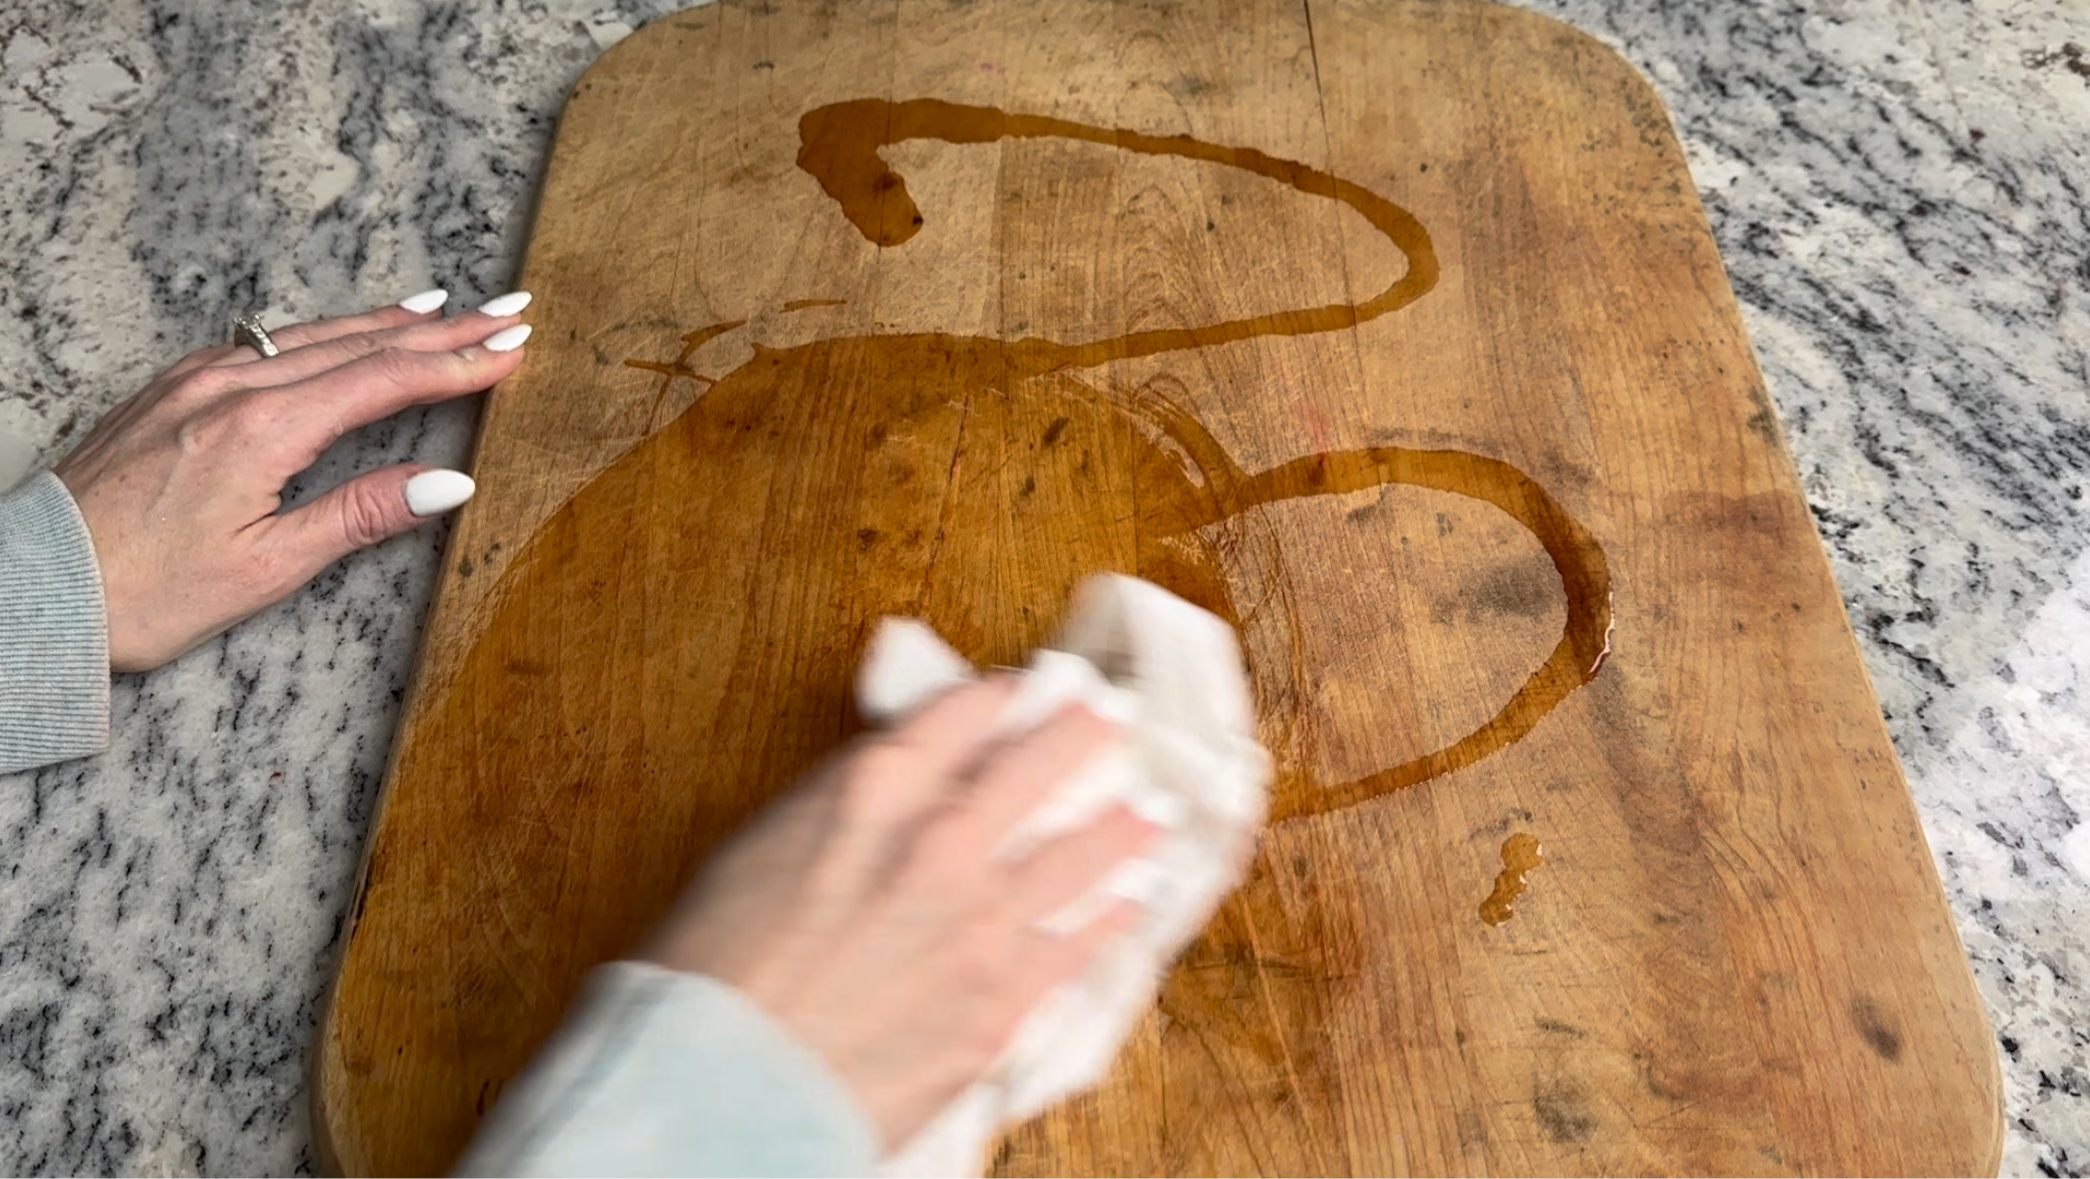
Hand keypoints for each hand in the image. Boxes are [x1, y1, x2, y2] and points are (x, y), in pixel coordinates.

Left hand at [53, 291, 533, 671]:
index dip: (457, 364)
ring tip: (443, 308)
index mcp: (261, 428)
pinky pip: (267, 342)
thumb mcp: (266, 566)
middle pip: (358, 345)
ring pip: (312, 335)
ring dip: (386, 322)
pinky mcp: (171, 389)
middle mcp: (229, 386)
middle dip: (442, 330)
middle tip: (507, 311)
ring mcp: (195, 379)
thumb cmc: (144, 592)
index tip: (514, 347)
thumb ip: (361, 514)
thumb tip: (449, 482)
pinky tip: (342, 332)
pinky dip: (324, 333)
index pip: (384, 381)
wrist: (36, 589)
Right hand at [643, 680, 1157, 1148]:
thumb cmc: (716, 972)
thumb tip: (881, 789)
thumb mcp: (758, 846)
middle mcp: (940, 845)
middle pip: (1036, 768)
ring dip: (1119, 830)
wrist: (726, 1085)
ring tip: (1149, 815)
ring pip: (1079, 857)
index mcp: (872, 792)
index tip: (1024, 687)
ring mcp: (982, 925)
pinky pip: (1077, 949)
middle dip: (1079, 739)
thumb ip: (836, 806)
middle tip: (1109, 724)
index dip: (1000, 695)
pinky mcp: (1001, 1004)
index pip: (960, 716)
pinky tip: (1129, 906)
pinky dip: (1111, 921)